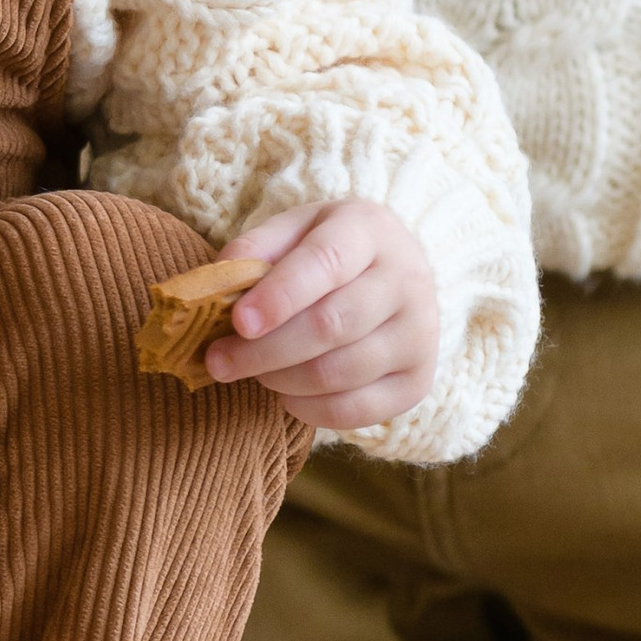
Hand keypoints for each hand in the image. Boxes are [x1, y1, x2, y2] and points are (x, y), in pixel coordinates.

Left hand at [203, 199, 439, 431]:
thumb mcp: (294, 229)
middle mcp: (407, 280)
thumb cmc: (329, 251)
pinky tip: (285, 394)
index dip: (279, 297)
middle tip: (220, 361)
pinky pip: (356, 411)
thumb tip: (220, 278)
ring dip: (281, 380)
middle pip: (331, 326)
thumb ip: (254, 247)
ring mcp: (420, 334)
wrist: (394, 273)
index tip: (238, 323)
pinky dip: (308, 410)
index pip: (325, 263)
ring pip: (339, 373)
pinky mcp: (418, 380)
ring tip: (253, 371)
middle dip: (264, 351)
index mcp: (370, 230)